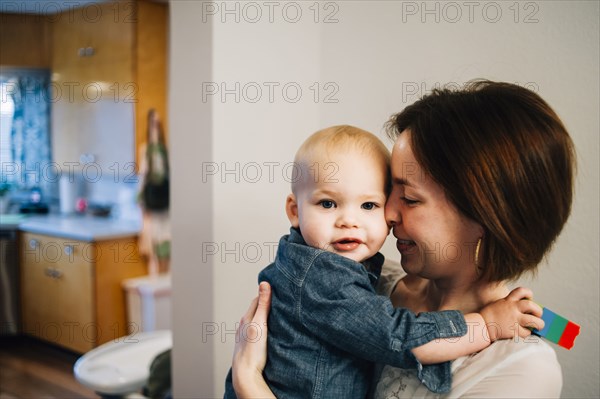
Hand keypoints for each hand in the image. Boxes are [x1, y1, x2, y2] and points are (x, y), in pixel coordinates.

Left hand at [231, 282, 274, 397]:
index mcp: (246, 318)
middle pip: (256, 310)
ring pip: (255, 321)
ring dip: (264, 316)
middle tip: (279, 299)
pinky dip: (262, 327)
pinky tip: (267, 332)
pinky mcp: (249, 346)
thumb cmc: (252, 350)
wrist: (245, 374)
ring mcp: (245, 336)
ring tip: (275, 314)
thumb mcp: (260, 324)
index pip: (257, 300)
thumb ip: (263, 304)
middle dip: (266, 303)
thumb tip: (264, 283)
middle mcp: (244, 325)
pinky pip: (256, 331)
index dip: (267, 293)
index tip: (278, 289)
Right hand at [479, 287, 544, 341]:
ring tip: (538, 326)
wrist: (482, 326)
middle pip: (532, 306)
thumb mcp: (498, 304)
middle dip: (538, 311)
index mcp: (508, 300)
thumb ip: (509, 304)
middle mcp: (512, 308)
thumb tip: (522, 309)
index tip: (530, 298)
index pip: (521, 291)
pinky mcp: (514, 331)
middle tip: (538, 315)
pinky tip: (524, 333)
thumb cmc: (489, 316)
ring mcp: (514, 320)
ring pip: (534, 321)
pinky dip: (527, 333)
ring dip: (539, 324)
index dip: (528, 293)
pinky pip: (526, 333)